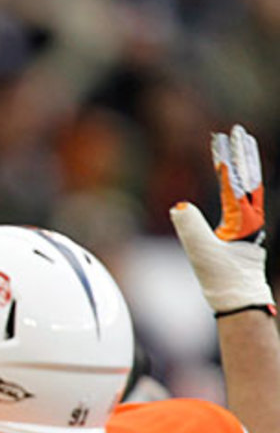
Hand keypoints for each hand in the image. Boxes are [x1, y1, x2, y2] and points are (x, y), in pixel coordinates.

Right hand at [170, 125, 273, 316]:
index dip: (227, 161)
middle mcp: (252, 219)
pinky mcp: (244, 229)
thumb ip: (190, 228)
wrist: (238, 300)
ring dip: (243, 163)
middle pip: (249, 178)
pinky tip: (234, 173)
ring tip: (239, 143)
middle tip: (236, 131)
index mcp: (243, 221)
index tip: (220, 140)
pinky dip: (239, 180)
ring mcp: (250, 223)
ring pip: (250, 185)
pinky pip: (243, 197)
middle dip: (241, 154)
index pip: (235, 183)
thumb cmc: (222, 280)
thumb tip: (180, 207)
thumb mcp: (201, 254)